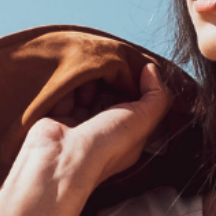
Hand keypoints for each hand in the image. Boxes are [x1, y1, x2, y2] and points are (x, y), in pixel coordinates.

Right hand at [9, 61, 171, 203]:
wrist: (62, 158)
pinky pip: (67, 92)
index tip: (141, 66)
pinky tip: (75, 65)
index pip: (140, 108)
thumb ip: (157, 97)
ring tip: (96, 57)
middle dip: (116, 78)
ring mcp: (81, 126)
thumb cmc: (106, 144)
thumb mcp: (143, 120)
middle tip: (117, 57)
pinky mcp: (59, 118)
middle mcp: (105, 133)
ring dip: (92, 76)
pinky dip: (70, 80)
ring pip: (90, 93)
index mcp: (128, 138)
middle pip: (114, 98)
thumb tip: (152, 70)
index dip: (143, 87)